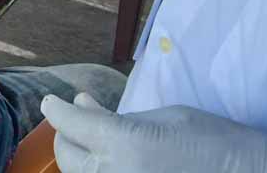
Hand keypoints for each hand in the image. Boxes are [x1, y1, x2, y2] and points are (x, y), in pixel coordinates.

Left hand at [40, 98, 266, 172]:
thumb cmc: (214, 139)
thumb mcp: (164, 117)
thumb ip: (117, 117)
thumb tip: (82, 107)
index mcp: (123, 144)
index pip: (70, 125)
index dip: (56, 109)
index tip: (52, 101)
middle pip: (69, 156)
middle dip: (68, 136)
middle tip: (78, 122)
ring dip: (84, 159)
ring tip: (97, 143)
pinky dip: (104, 171)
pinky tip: (115, 161)